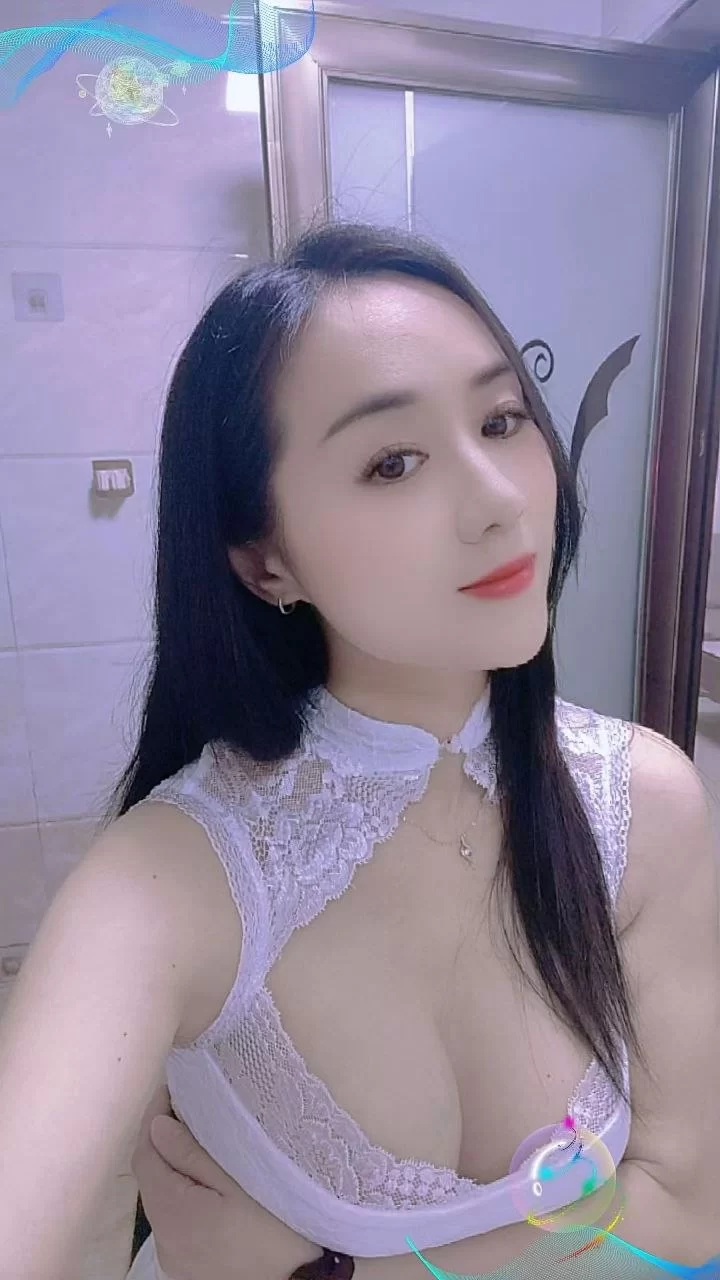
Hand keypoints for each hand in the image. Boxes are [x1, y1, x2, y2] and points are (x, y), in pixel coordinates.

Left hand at [131, 1081, 322, 1279]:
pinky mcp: (185, 1266)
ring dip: (170, 1167)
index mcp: (172, 1213)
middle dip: (160, 1140)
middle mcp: (162, 1239)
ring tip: (195, 1137)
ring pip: (160, 1199)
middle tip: (184, 1107)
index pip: (145, 1155)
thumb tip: (158, 1125)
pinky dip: (179, 1193)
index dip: (152, 1119)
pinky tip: (201, 1180)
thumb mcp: (239, 1181)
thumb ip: (193, 1154)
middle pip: (150, 1178)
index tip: (170, 1090)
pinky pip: (172, 1219)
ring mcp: (172, 1256)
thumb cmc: (275, 1228)